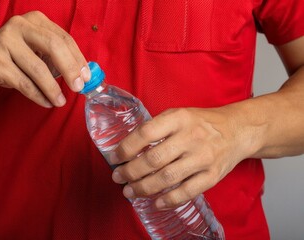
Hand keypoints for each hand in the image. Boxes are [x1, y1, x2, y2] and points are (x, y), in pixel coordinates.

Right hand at [0, 11, 89, 106]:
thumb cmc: (8, 60)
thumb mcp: (32, 51)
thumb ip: (54, 58)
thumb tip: (81, 75)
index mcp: (33, 21)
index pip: (63, 38)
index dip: (77, 59)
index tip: (87, 77)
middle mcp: (19, 26)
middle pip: (54, 46)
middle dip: (70, 69)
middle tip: (78, 88)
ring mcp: (4, 42)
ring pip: (38, 69)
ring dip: (53, 89)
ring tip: (60, 102)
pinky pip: (24, 83)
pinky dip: (38, 95)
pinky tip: (46, 102)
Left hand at [110, 107, 248, 207]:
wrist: (238, 130)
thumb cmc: (201, 123)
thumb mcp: (178, 115)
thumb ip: (156, 128)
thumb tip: (127, 148)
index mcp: (179, 118)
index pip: (146, 133)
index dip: (126, 148)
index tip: (114, 157)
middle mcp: (191, 137)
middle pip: (154, 159)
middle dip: (130, 171)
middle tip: (118, 177)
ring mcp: (203, 158)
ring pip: (167, 178)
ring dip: (144, 188)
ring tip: (129, 191)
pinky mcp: (212, 175)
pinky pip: (187, 192)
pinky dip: (168, 200)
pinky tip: (155, 202)